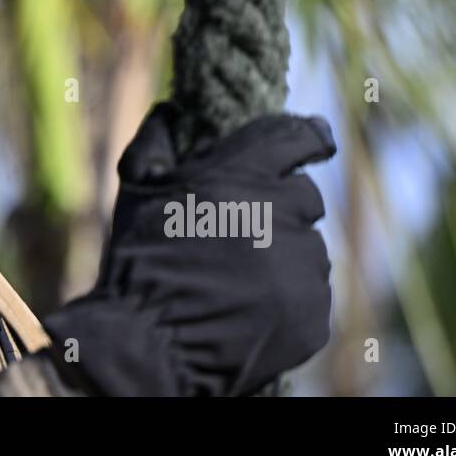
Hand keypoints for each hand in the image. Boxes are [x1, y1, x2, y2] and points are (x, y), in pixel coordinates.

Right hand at [42, 101, 335, 395]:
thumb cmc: (138, 261)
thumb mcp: (137, 189)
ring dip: (284, 254)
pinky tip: (250, 306)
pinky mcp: (312, 315)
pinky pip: (312, 294)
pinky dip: (289, 297)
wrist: (147, 345)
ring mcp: (302, 268)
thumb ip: (157, 141)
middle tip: (243, 230)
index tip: (318, 140)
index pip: (298, 138)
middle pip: (305, 197)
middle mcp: (282, 214)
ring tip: (239, 277)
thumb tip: (171, 109)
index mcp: (243, 175)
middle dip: (281, 206)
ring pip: (309, 248)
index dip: (310, 137)